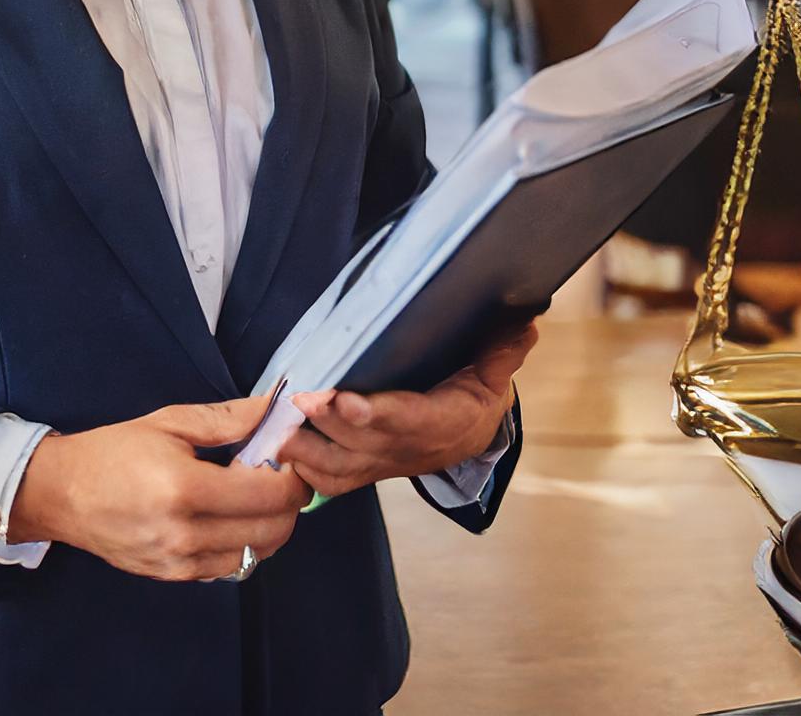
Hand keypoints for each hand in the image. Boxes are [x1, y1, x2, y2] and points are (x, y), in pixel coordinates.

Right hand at [8, 396, 307, 581]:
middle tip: (280, 474)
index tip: (291, 456)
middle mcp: (186, 534)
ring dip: (271, 525)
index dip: (293, 476)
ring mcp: (181, 563)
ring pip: (257, 554)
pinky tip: (230, 517)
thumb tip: (277, 407)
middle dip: (289, 502)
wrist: (62, 493)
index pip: (269, 494)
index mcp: (185, 489)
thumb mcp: (169, 423)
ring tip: (255, 495)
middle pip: (272, 530)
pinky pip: (231, 567)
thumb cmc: (112, 451)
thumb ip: (229, 418)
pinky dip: (245, 543)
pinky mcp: (175, 577)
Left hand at [277, 321, 536, 498]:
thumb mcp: (495, 372)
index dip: (375, 414)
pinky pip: (332, 481)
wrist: (470, 437)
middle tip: (297, 400)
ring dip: (307, 451)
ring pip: (341, 467)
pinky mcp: (363, 469)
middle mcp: (409, 449)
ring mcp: (383, 464)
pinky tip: (277, 450)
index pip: (408, 419)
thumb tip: (525, 320)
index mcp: (445, 422)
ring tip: (275, 429)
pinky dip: (305, 471)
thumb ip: (503, 350)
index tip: (343, 401)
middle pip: (364, 443)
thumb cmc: (475, 395)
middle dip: (328, 424)